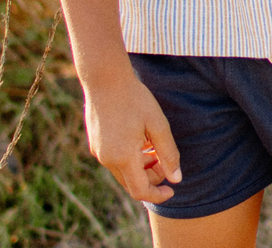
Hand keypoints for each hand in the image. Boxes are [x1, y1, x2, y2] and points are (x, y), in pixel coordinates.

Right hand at [83, 70, 181, 203]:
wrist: (104, 77)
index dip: (158, 195)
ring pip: (123, 172)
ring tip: (153, 145)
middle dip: (151, 177)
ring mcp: (98, 152)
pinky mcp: (95, 144)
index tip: (172, 189)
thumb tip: (176, 178)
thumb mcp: (157, 124)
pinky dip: (129, 158)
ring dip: (140, 166)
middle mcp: (107, 159)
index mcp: (123, 157)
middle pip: (132, 183)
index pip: (141, 191)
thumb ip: (168, 153)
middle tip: (164, 159)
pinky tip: (139, 138)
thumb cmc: (134, 98)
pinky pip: (114, 160)